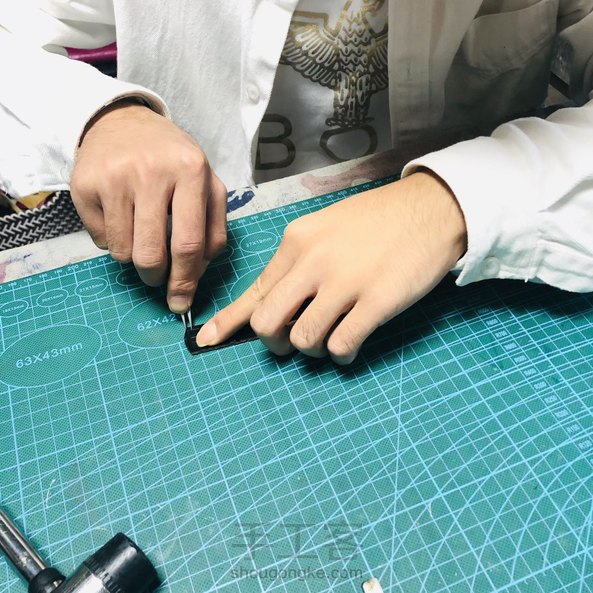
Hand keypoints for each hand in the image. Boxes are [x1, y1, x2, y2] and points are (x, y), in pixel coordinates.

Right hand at [70, 101, 227, 312]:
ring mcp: (114, 177)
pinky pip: (99, 240)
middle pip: (151, 255)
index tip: (182, 301)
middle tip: (157, 276)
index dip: (185, 281)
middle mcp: (151, 172)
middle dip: (156, 278)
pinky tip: (121, 217)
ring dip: (134, 257)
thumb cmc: (173, 161)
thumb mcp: (206, 184)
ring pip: (123, 252)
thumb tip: (198, 273)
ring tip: (141, 234)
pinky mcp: (84, 185)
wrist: (123, 122)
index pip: (189, 243)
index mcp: (191, 171)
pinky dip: (113, 241)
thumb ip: (213, 228)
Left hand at [196, 170, 466, 363]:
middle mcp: (313, 262)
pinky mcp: (375, 302)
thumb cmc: (376, 221)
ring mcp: (345, 283)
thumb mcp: (325, 231)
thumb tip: (277, 307)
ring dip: (313, 350)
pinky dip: (341, 354)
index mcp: (296, 242)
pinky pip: (341, 345)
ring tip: (331, 338)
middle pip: (268, 323)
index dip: (228, 322)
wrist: (430, 208)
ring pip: (304, 340)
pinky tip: (351, 344)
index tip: (206, 341)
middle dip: (275, 343)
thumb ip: (298, 266)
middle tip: (292, 342)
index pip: (255, 290)